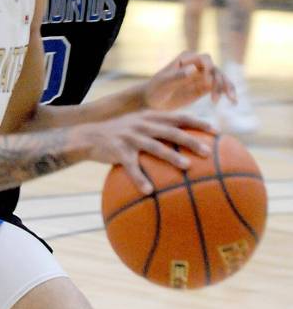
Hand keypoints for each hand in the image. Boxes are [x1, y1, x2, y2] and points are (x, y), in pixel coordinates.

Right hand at [81, 111, 213, 194]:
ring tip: (187, 167)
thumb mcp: (139, 125)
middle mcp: (142, 124)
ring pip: (154, 146)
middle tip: (208, 152)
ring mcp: (130, 136)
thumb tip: (187, 144)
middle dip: (191, 140)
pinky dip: (140, 179)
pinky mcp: (118, 150)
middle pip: (171, 131)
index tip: (218, 132)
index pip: (179, 116)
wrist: (89, 136)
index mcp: (151, 117)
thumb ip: (160, 130)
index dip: (198, 122)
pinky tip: (149, 192)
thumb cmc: (121, 134)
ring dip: (172, 157)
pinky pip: (131, 167)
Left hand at [143, 52, 235, 111]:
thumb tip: (194, 69)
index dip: (209, 68)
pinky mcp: (204, 87)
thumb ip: (178, 76)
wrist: (152, 101)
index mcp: (186, 58)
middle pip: (215, 69)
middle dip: (220, 81)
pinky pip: (219, 88)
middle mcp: (196, 65)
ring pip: (220, 78)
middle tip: (219, 97)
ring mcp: (201, 76)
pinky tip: (233, 102)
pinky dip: (227, 93)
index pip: (204, 59)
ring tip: (233, 100)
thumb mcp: (164, 83)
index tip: (206, 81)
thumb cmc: (155, 89)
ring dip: (228, 87)